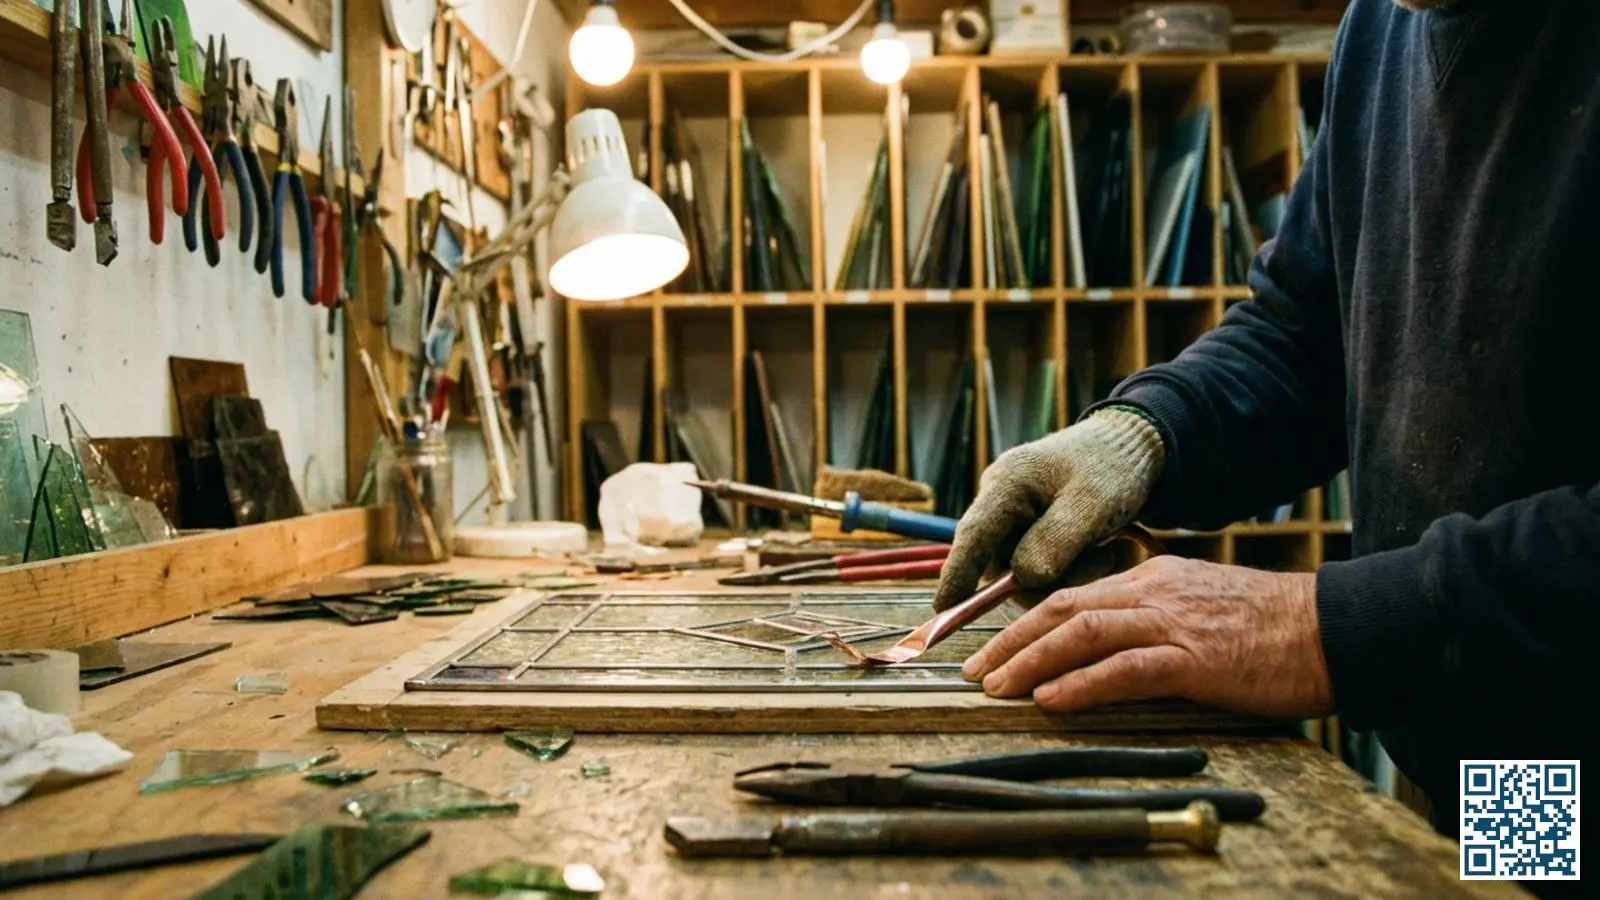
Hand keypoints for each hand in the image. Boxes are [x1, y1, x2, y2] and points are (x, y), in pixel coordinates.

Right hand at [932, 409, 1164, 609]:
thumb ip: (1054, 542)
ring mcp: (1014, 516)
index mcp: (1007, 484)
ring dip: (1060, 574)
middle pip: (999, 561)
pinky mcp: (1031, 529)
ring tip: (1103, 554)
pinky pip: (1036, 563)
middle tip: (1098, 564)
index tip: (943, 610)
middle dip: (1041, 578)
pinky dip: (1066, 568)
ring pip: (1020, 569)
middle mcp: (1001, 500)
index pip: (972, 536)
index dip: (956, 575)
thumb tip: (1021, 579)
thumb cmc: (1111, 467)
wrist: (1130, 446)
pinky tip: (1097, 552)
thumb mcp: (1091, 503)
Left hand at [961, 555, 1334, 718]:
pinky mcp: (1196, 659)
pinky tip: (1050, 701)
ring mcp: (1173, 622)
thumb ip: (1155, 618)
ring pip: (1082, 633)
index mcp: (1152, 580)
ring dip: (1031, 661)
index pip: (1071, 596)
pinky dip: (1081, 684)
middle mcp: (1153, 592)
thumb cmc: (1272, 629)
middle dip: (1009, 641)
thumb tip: (1110, 645)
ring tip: (996, 687)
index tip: (990, 648)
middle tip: (973, 670)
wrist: (1334, 629)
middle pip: (1061, 609)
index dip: (1023, 623)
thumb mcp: (1201, 608)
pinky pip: (1125, 668)